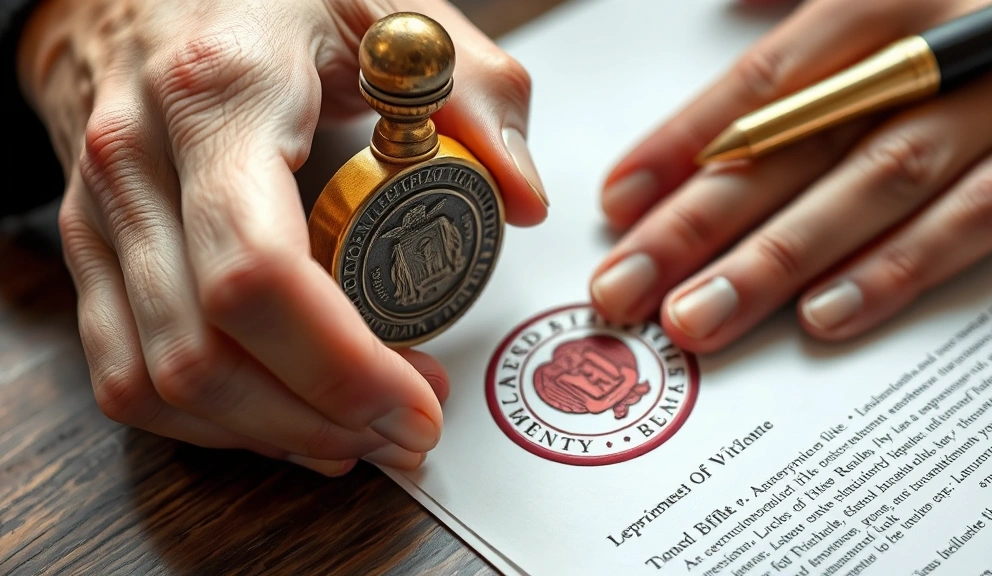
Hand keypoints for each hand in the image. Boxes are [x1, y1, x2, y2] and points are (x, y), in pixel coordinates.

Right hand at [17, 0, 546, 474]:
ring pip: (157, 384)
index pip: (259, 274)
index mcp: (221, 96)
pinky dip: (209, 422)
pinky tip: (282, 420)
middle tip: (406, 433)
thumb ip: (476, 94)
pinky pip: (126, 373)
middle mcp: (139, 162)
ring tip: (357, 437)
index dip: (343, 368)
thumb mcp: (387, 8)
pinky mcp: (91, 250)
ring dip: (268, 435)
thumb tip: (522, 200)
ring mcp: (101, 213)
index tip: (419, 405)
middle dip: (318, 422)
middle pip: (204, 356)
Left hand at [590, 0, 991, 352]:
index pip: (764, 81)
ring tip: (696, 319)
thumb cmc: (963, 17)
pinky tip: (820, 317)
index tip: (618, 203)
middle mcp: (939, 45)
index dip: (683, 141)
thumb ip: (803, 11)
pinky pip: (978, 218)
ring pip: (872, 186)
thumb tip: (730, 7)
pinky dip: (896, 269)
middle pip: (796, 141)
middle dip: (700, 222)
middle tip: (624, 287)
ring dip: (776, 261)